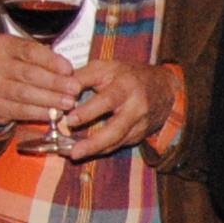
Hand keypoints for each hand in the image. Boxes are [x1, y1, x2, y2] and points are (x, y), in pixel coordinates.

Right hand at [0, 32, 84, 131]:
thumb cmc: (18, 68)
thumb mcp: (27, 56)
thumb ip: (44, 59)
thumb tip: (69, 72)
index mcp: (4, 45)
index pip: (30, 51)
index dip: (51, 61)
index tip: (69, 69)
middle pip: (29, 73)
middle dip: (55, 82)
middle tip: (75, 88)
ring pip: (25, 93)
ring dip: (50, 99)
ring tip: (68, 103)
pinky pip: (20, 110)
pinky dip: (39, 113)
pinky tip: (54, 113)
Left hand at [53, 55, 177, 160]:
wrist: (163, 88)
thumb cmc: (127, 75)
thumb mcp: (106, 67)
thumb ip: (82, 76)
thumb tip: (59, 89)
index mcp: (126, 86)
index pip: (108, 100)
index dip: (89, 111)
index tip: (70, 120)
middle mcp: (136, 106)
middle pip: (116, 129)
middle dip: (94, 142)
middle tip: (74, 152)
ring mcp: (139, 124)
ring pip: (118, 141)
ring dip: (95, 150)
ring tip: (75, 155)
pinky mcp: (139, 135)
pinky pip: (119, 145)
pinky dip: (101, 149)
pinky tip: (86, 151)